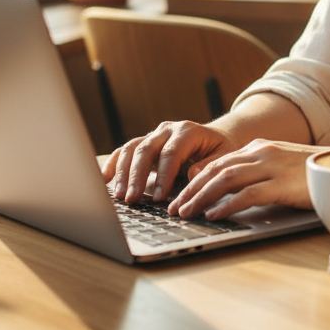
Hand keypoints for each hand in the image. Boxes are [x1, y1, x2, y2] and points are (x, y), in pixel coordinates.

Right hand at [102, 120, 236, 204]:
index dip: (163, 175)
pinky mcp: (145, 143)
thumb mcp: (224, 156)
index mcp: (188, 131)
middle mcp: (168, 130)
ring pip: (132, 148)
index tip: (158, 198)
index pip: (171, 153)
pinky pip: (125, 150)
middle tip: (132, 199)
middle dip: (137, 176)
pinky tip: (105, 178)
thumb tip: (191, 175)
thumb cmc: (221, 149)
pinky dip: (114, 163)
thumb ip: (209, 165)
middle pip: (146, 149)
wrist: (217, 137)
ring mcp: (154, 135)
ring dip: (123, 172)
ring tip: (119, 195)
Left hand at [172, 138, 320, 219]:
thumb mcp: (279, 167)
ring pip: (226, 179)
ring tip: (187, 212)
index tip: (180, 195)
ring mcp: (271, 167)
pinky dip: (228, 204)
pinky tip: (215, 214)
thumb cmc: (312, 173)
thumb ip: (256, 172)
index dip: (195, 180)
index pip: (218, 162)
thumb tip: (228, 190)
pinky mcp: (282, 183)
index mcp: (258, 148)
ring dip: (202, 196)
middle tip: (175, 207)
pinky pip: (248, 193)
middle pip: (216, 169)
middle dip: (191, 189)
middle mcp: (261, 153)